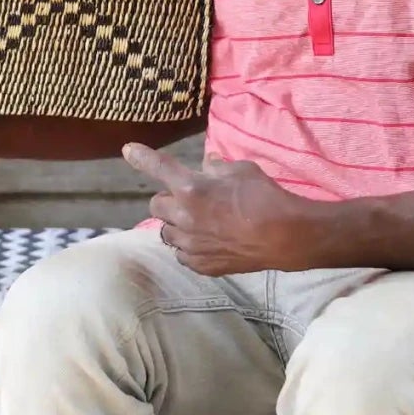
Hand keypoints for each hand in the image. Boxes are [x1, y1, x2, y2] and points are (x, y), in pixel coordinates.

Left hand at [121, 143, 312, 275]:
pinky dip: (189, 246)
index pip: (157, 167)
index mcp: (191, 187)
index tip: (128, 150)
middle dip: (168, 200)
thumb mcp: (242, 169)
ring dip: (176, 224)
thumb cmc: (265, 196)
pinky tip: (207, 242)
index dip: (141, 157)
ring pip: (166, 232)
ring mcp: (190, 244)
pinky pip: (182, 254)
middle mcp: (183, 216)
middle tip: (189, 198)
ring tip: (198, 222)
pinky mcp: (201, 264)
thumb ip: (218, 168)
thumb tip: (207, 165)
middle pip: (156, 205)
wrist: (285, 236)